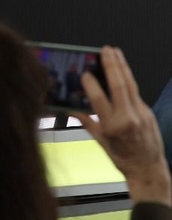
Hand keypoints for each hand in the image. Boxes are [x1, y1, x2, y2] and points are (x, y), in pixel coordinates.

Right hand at [74, 46, 171, 205]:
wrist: (148, 169)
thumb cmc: (123, 158)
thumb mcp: (100, 142)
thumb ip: (87, 122)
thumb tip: (72, 110)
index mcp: (113, 126)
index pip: (100, 99)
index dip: (92, 84)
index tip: (85, 73)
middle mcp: (128, 118)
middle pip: (120, 85)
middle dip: (112, 65)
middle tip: (106, 50)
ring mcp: (141, 114)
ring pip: (131, 85)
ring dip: (122, 66)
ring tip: (115, 52)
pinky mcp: (148, 112)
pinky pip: (136, 93)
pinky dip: (128, 80)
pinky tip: (122, 72)